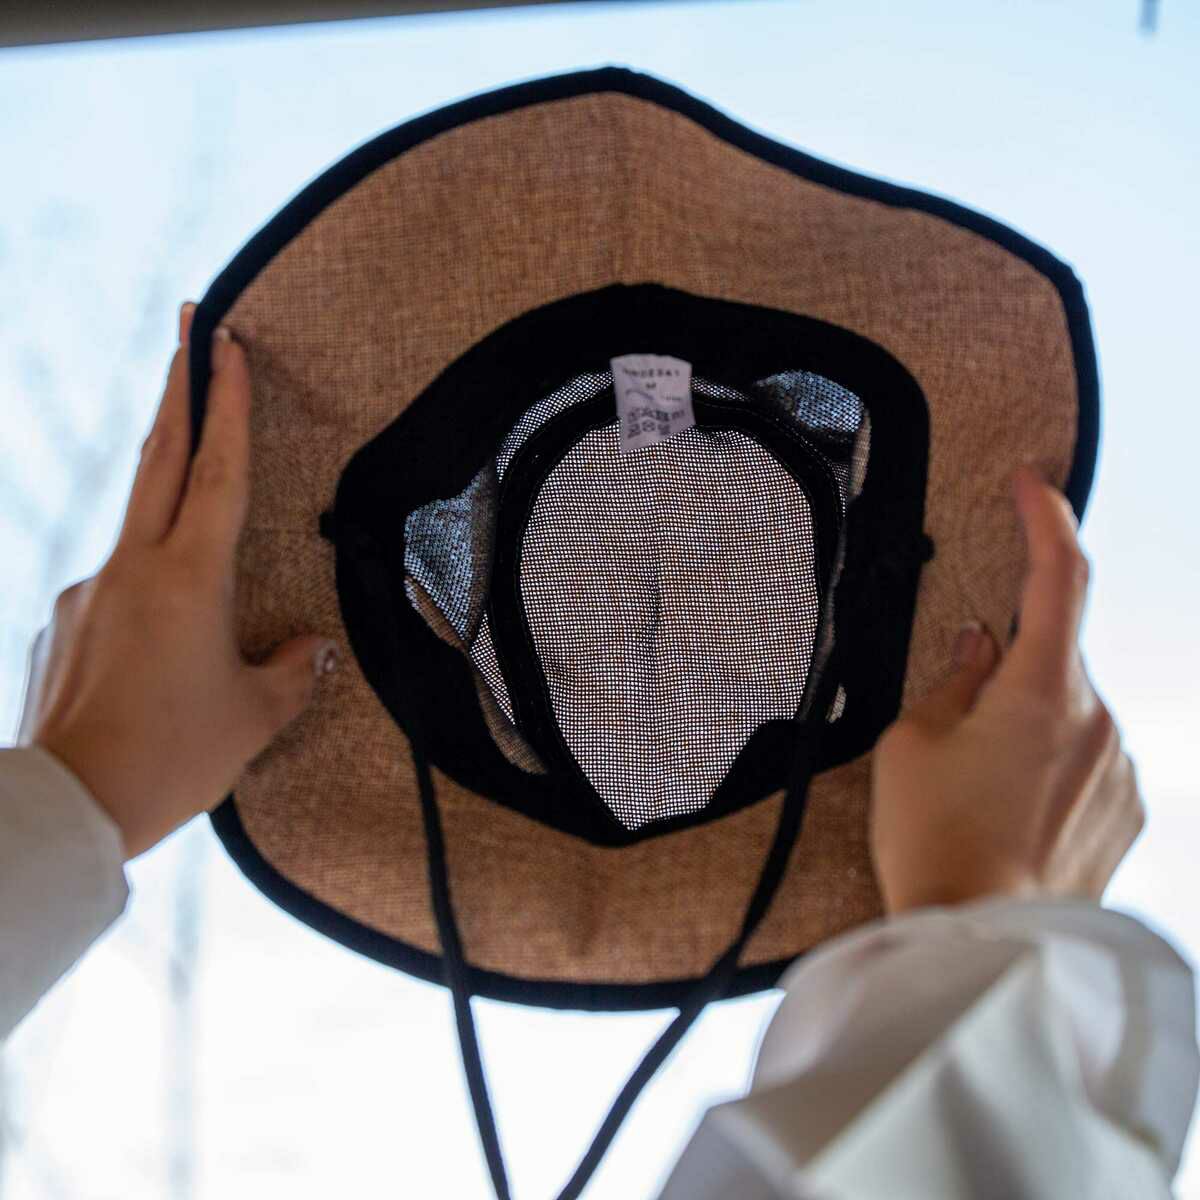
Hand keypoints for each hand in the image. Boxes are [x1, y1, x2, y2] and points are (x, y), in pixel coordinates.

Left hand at [15, 301, 340, 861]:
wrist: (67, 806)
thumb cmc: (172, 758)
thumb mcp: (253, 717)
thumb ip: (291, 672)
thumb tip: (309, 649)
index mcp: (188, 578)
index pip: (215, 471)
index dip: (226, 403)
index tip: (224, 341)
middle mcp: (131, 567)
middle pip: (159, 457)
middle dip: (177, 385)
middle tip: (187, 324)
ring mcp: (89, 591)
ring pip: (136, 516)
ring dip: (166, 479)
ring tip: (193, 479)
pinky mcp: (64, 623)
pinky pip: (116, 586)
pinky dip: (146, 586)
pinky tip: (160, 642)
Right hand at [869, 464, 1144, 915]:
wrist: (979, 944)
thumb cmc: (934, 842)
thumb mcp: (912, 744)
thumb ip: (954, 680)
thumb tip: (980, 647)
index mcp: (1041, 692)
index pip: (1060, 577)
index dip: (1047, 518)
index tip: (1031, 483)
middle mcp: (1098, 722)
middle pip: (1054, 660)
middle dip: (1008, 672)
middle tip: (953, 729)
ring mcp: (1120, 771)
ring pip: (1069, 715)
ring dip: (1027, 728)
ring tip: (976, 796)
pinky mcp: (1126, 813)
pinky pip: (1088, 762)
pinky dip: (1050, 768)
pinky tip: (1009, 818)